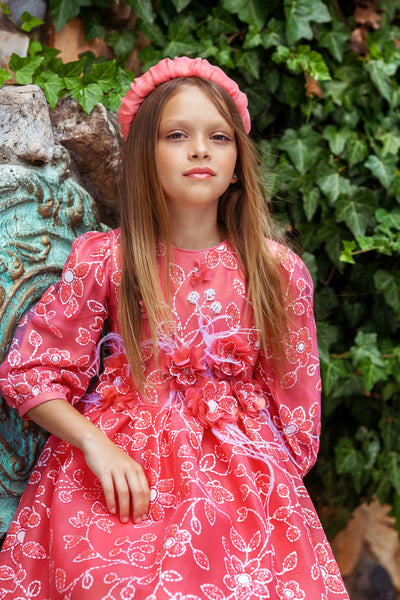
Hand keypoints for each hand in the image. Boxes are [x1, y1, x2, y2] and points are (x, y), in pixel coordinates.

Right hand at [26, 399, 149, 523]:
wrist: (97, 444)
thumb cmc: (113, 458)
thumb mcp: (127, 466)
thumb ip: (133, 480)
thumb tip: (138, 501)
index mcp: (137, 469)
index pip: (145, 489)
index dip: (145, 505)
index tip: (143, 517)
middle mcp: (129, 468)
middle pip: (137, 492)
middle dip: (137, 509)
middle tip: (135, 521)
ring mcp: (117, 469)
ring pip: (124, 492)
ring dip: (124, 508)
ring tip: (123, 519)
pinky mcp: (104, 471)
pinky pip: (109, 489)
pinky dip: (111, 501)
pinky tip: (112, 509)